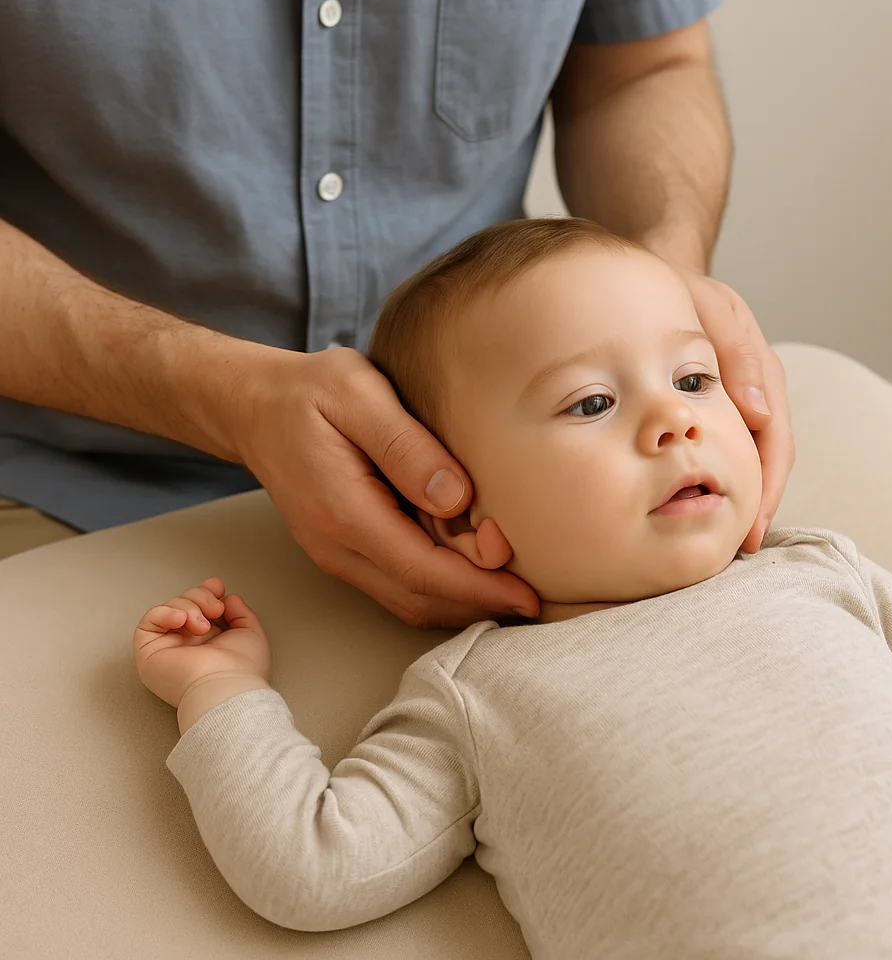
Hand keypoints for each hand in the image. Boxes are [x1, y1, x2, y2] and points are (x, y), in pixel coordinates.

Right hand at [133, 578, 270, 709]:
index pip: (201, 607)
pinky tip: (180, 620)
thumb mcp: (250, 633)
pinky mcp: (149, 651)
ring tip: (202, 625)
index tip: (218, 587)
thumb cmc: (241, 670)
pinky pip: (149, 620)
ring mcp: (168, 647)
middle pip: (185, 602)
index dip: (207, 591)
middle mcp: (188, 643)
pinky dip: (165, 613)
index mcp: (210, 640)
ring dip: (188, 607)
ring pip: (169, 608)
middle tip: (215, 610)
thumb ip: (240, 613)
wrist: (224, 688)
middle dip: (200, 596)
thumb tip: (229, 598)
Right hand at [233, 347, 539, 629]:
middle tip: (534, 594)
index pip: (422, 570)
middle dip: (480, 603)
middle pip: (419, 598)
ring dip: (461, 603)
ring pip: (408, 601)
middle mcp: (337, 546)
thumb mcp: (359, 395)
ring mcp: (336, 554)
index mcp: (343, 511)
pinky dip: (439, 590)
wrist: (254, 407)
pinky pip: (396, 585)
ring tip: (512, 590)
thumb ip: (407, 447)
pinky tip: (472, 575)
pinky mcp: (343, 551)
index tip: (527, 591)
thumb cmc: (309, 392)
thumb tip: (457, 498)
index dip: (479, 587)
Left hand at [682, 273, 794, 551]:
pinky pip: (729, 450)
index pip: (774, 445)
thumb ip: (738, 357)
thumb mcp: (713, 313)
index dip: (766, 488)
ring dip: (742, 498)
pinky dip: (722, 477)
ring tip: (724, 540)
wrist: (664, 278)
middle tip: (740, 550)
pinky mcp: (720, 408)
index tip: (752, 528)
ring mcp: (741, 404)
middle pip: (768, 463)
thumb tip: (760, 415)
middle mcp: (758, 395)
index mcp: (763, 378)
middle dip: (758, 506)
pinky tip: (701, 501)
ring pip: (750, 461)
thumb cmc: (687, 294)